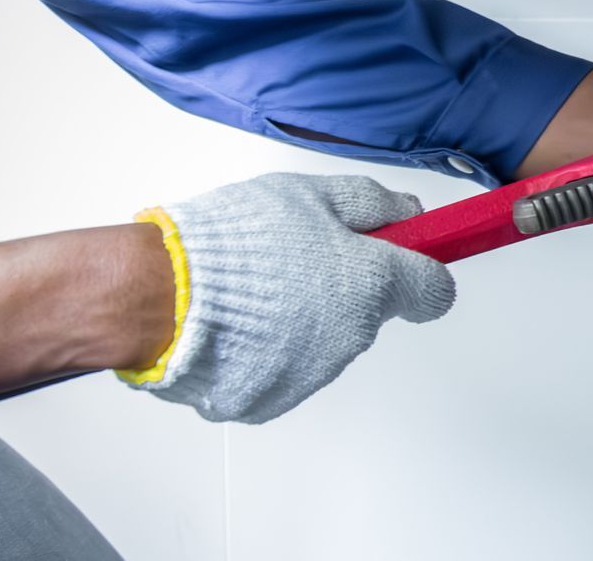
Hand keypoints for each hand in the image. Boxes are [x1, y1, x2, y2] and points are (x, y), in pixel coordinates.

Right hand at [121, 173, 453, 422]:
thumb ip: (372, 204)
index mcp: (371, 283)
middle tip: (300, 259)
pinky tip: (240, 322)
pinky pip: (287, 367)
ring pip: (328, 338)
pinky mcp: (275, 398)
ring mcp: (314, 372)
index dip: (422, 270)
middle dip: (347, 286)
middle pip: (372, 311)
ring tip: (256, 288)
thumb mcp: (310, 194)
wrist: (159, 296)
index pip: (434, 291)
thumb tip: (410, 214)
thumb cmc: (233, 241)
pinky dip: (271, 347)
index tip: (406, 258)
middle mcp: (353, 335)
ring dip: (306, 316)